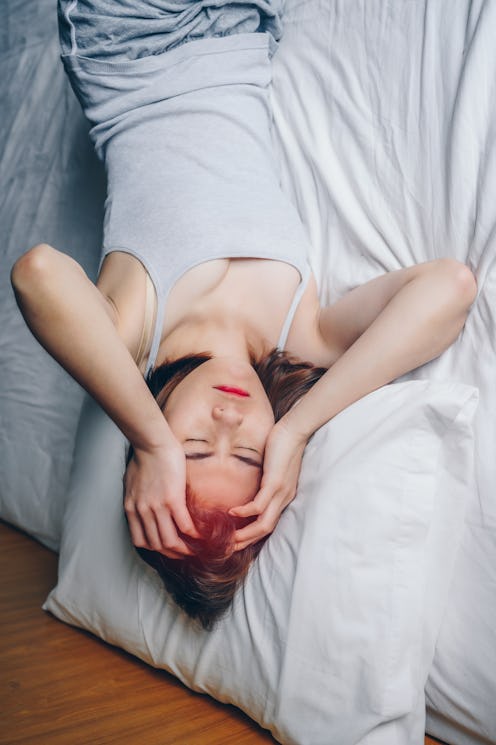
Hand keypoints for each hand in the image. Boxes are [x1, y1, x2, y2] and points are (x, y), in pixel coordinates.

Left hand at [124, 437, 198, 558]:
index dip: (156, 549)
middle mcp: (142, 513)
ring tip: (195, 549)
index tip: (167, 548)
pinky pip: (185, 526)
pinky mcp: (173, 500)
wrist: (151, 443)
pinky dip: (193, 534)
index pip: (142, 541)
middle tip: (185, 553)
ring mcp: (157, 508)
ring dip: (184, 549)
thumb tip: (144, 505)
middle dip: (172, 553)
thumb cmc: (142, 458)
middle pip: (157, 545)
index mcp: (131, 509)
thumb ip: (137, 499)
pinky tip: (200, 535)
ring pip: (171, 541)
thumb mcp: (132, 484)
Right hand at [229, 418, 306, 549]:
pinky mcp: (275, 483)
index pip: (268, 524)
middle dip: (246, 541)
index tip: (235, 539)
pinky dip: (245, 512)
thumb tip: (248, 481)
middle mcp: (284, 499)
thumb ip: (262, 478)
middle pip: (265, 530)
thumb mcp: (272, 466)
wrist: (296, 430)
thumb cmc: (283, 444)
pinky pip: (259, 505)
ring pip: (264, 524)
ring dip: (245, 534)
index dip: (252, 535)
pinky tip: (233, 512)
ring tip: (229, 538)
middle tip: (228, 548)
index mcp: (283, 496)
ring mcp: (280, 492)